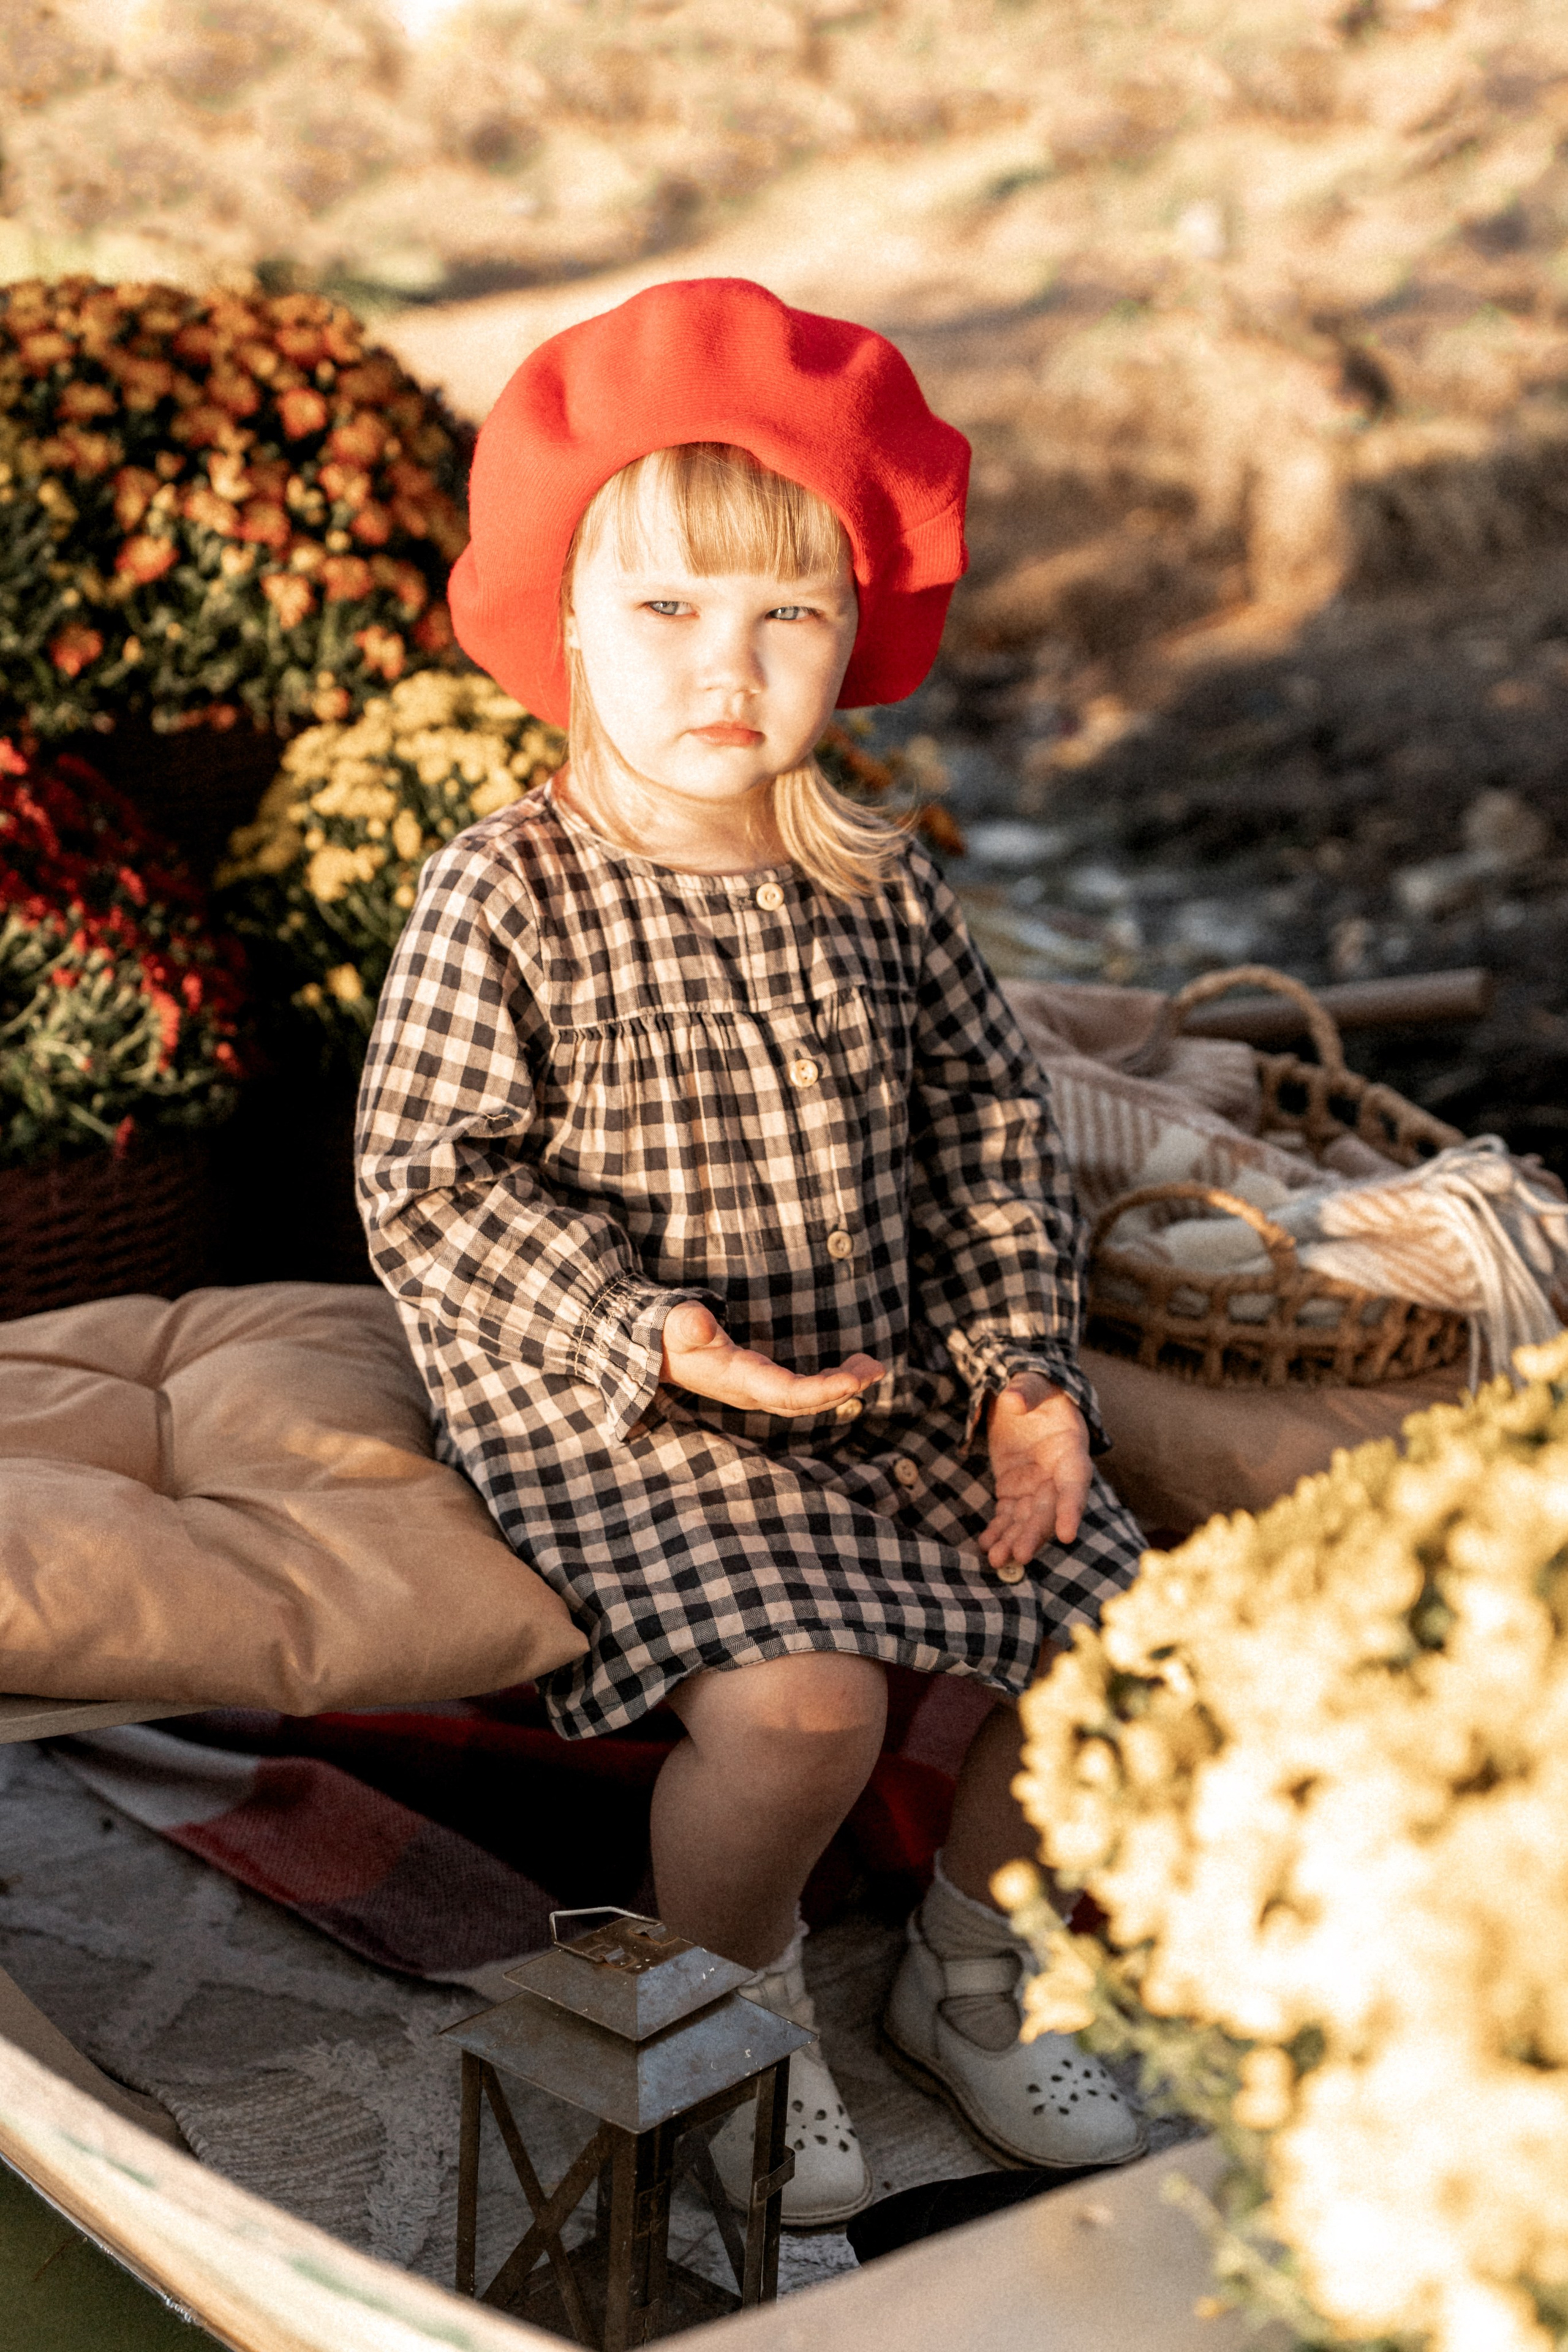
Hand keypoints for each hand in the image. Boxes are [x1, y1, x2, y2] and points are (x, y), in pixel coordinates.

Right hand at [658, 1302, 883, 1417]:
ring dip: (841, 1386)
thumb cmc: (669, 1334)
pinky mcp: (761, 1383)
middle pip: (804, 1403)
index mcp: (738, 1380)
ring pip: (806, 1399)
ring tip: (872, 1366)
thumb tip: (700, 1324)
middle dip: (842, 1389)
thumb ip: (688, 1324)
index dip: (822, 1390)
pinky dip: (828, 1383)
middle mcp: (752, 1393)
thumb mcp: (674, 1324)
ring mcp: (757, 1391)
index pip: (787, 1394)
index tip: (854, 1380)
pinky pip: (801, 1392)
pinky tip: (848, 1371)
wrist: (657, 1349)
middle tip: (876, 1367)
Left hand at [980, 1372, 1090, 1574]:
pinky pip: (1008, 1514)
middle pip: (1049, 1509)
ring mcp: (1036, 1485)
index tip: (1066, 1535)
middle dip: (1035, 1534)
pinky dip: (998, 1530)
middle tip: (1018, 1556)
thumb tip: (1014, 1398)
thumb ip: (1027, 1389)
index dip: (1071, 1509)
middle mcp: (1057, 1474)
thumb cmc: (1037, 1387)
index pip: (1075, 1483)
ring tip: (996, 1560)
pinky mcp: (1014, 1489)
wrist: (1024, 1396)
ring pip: (1027, 1518)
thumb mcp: (1033, 1382)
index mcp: (1070, 1449)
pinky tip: (986, 1545)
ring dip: (1014, 1540)